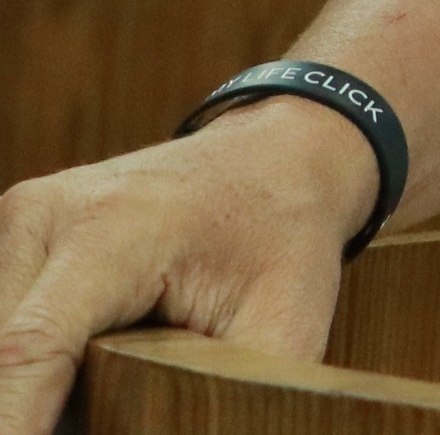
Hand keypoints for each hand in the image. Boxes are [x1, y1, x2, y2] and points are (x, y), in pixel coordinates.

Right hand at [0, 97, 371, 434]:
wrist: (270, 160)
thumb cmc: (283, 238)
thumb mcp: (283, 321)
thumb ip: (229, 395)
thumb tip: (200, 429)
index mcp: (115, 229)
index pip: (34, 347)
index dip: (18, 421)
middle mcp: (47, 216)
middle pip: (4, 354)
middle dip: (26, 413)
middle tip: (99, 420)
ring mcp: (19, 224)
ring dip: (24, 393)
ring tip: (105, 392)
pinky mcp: (11, 239)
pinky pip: (2, 326)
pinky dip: (24, 371)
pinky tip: (69, 384)